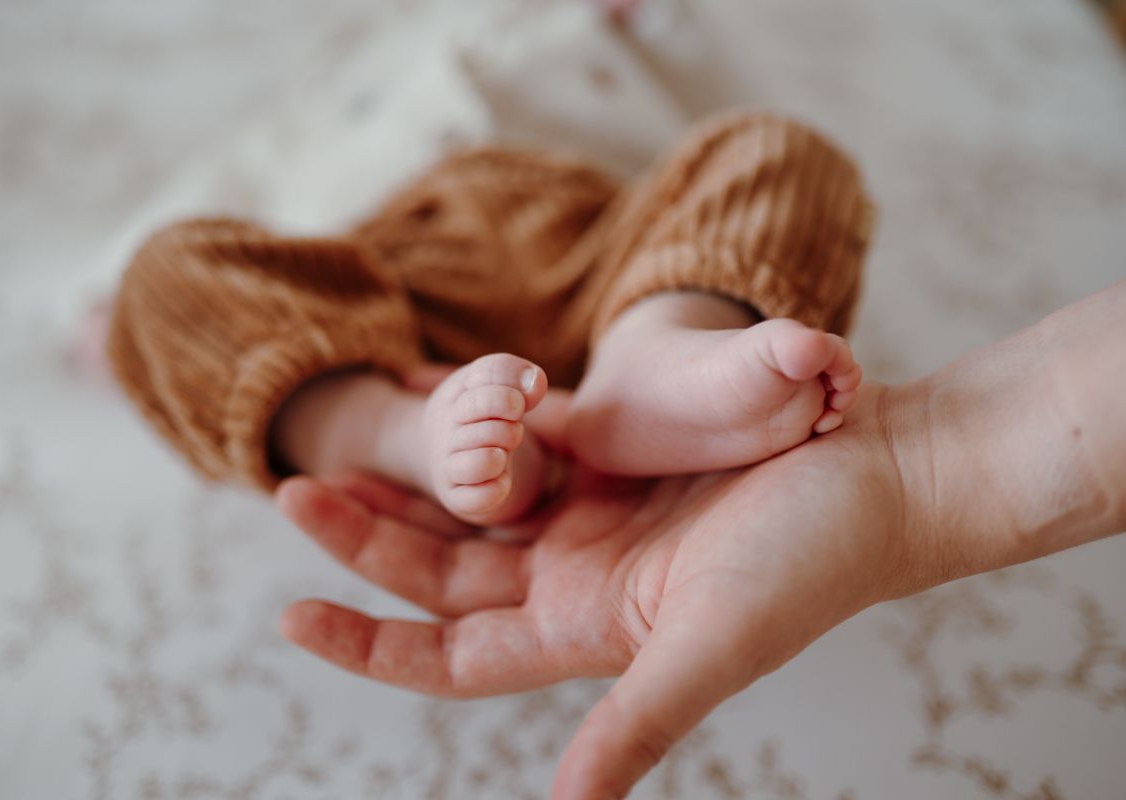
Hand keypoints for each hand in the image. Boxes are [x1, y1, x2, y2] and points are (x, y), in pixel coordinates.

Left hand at [276, 385, 919, 798]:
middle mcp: (577, 580)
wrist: (878, 476)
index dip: (370, 641)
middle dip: (367, 540)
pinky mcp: (616, 459)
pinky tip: (428, 406)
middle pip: (443, 570)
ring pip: (470, 507)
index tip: (291, 615)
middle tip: (293, 493)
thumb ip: (637, 724)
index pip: (448, 653)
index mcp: (585, 631)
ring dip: (406, 486)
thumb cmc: (812, 564)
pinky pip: (518, 445)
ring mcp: (593, 517)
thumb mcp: (714, 646)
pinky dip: (470, 432)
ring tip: (339, 451)